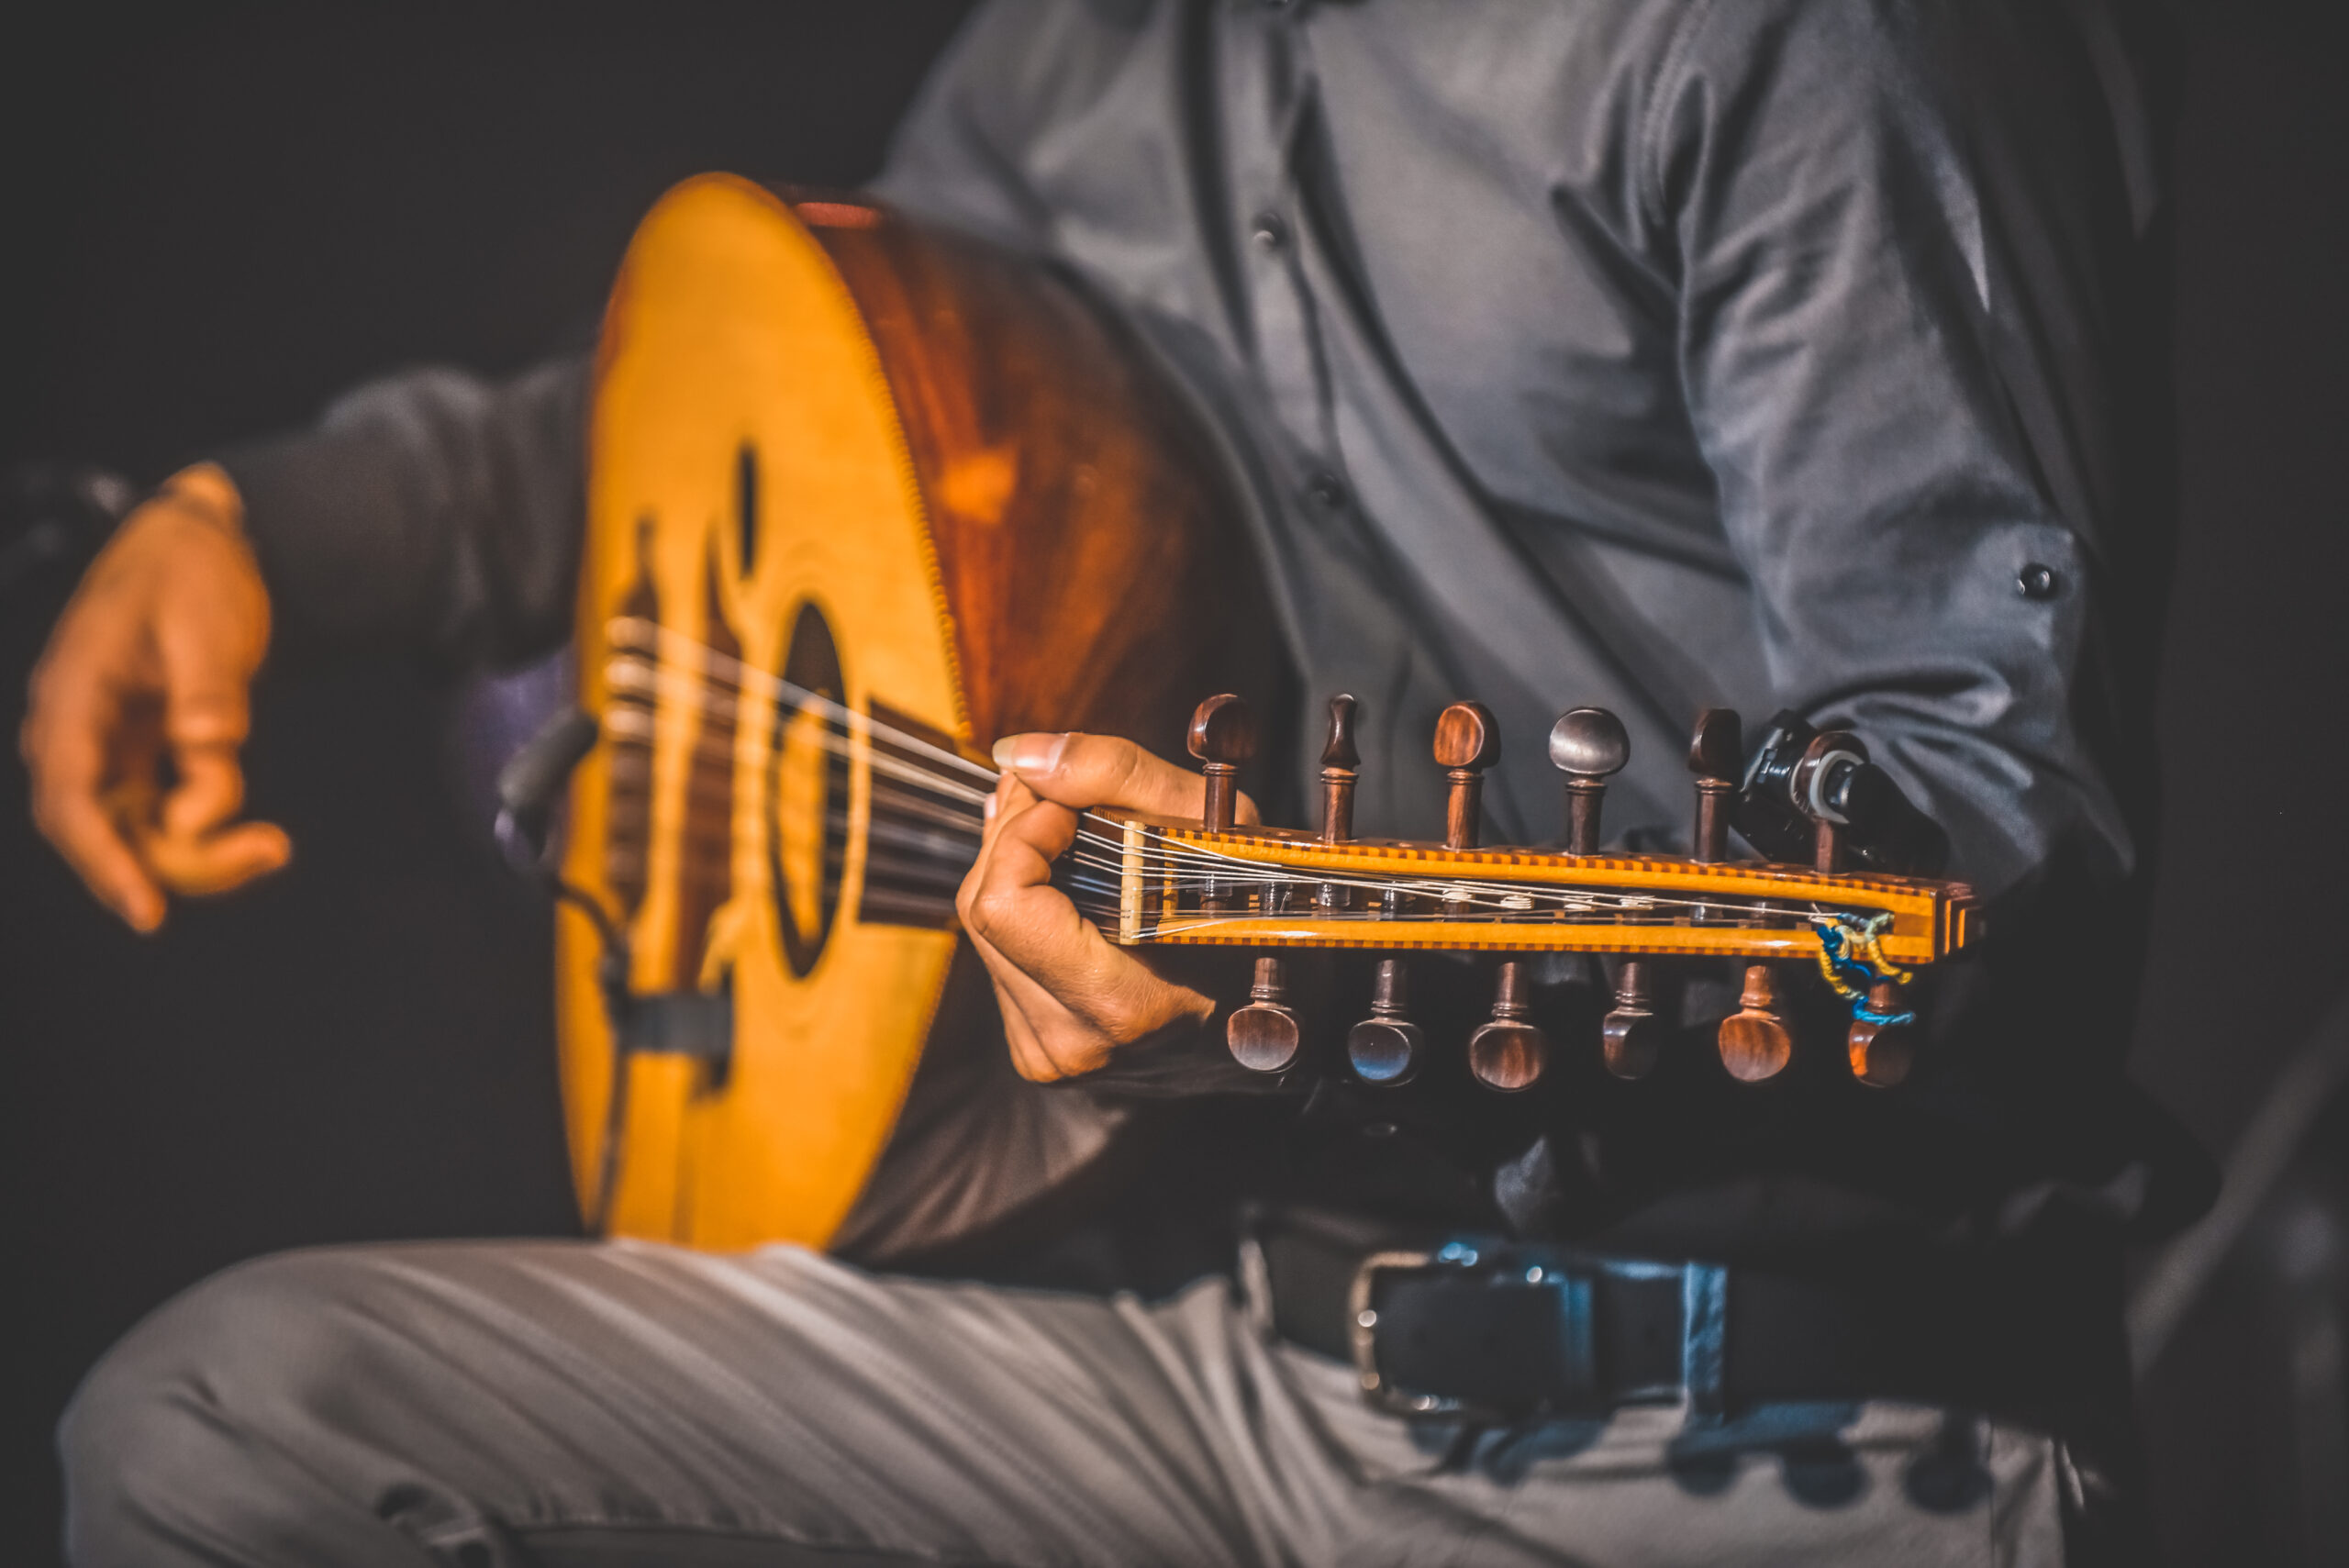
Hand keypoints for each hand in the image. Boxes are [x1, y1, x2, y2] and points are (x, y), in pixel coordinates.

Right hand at [22, 463, 289, 930]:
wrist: (198, 541)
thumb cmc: (194, 572)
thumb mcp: (211, 622)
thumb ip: (210, 693)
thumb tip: (207, 757)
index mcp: (73, 693)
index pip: (69, 797)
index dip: (102, 859)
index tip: (146, 908)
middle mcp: (75, 728)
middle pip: (101, 828)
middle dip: (173, 863)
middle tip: (266, 854)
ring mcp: (103, 745)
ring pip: (133, 831)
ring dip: (197, 854)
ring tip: (274, 845)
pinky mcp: (136, 754)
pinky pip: (158, 816)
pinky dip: (204, 833)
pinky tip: (260, 834)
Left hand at [958, 731, 1255, 1081]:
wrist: (1274, 1015)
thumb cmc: (1256, 915)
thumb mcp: (1215, 825)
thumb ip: (1113, 775)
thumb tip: (1017, 756)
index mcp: (1118, 1004)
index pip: (1005, 902)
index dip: (1027, 830)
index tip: (1071, 805)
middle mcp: (1070, 1042)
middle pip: (982, 906)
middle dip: (1015, 834)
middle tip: (1061, 800)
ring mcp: (1047, 1052)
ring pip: (981, 930)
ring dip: (1014, 868)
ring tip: (1066, 837)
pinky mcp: (1034, 1050)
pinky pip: (997, 958)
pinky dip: (1021, 909)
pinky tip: (1063, 888)